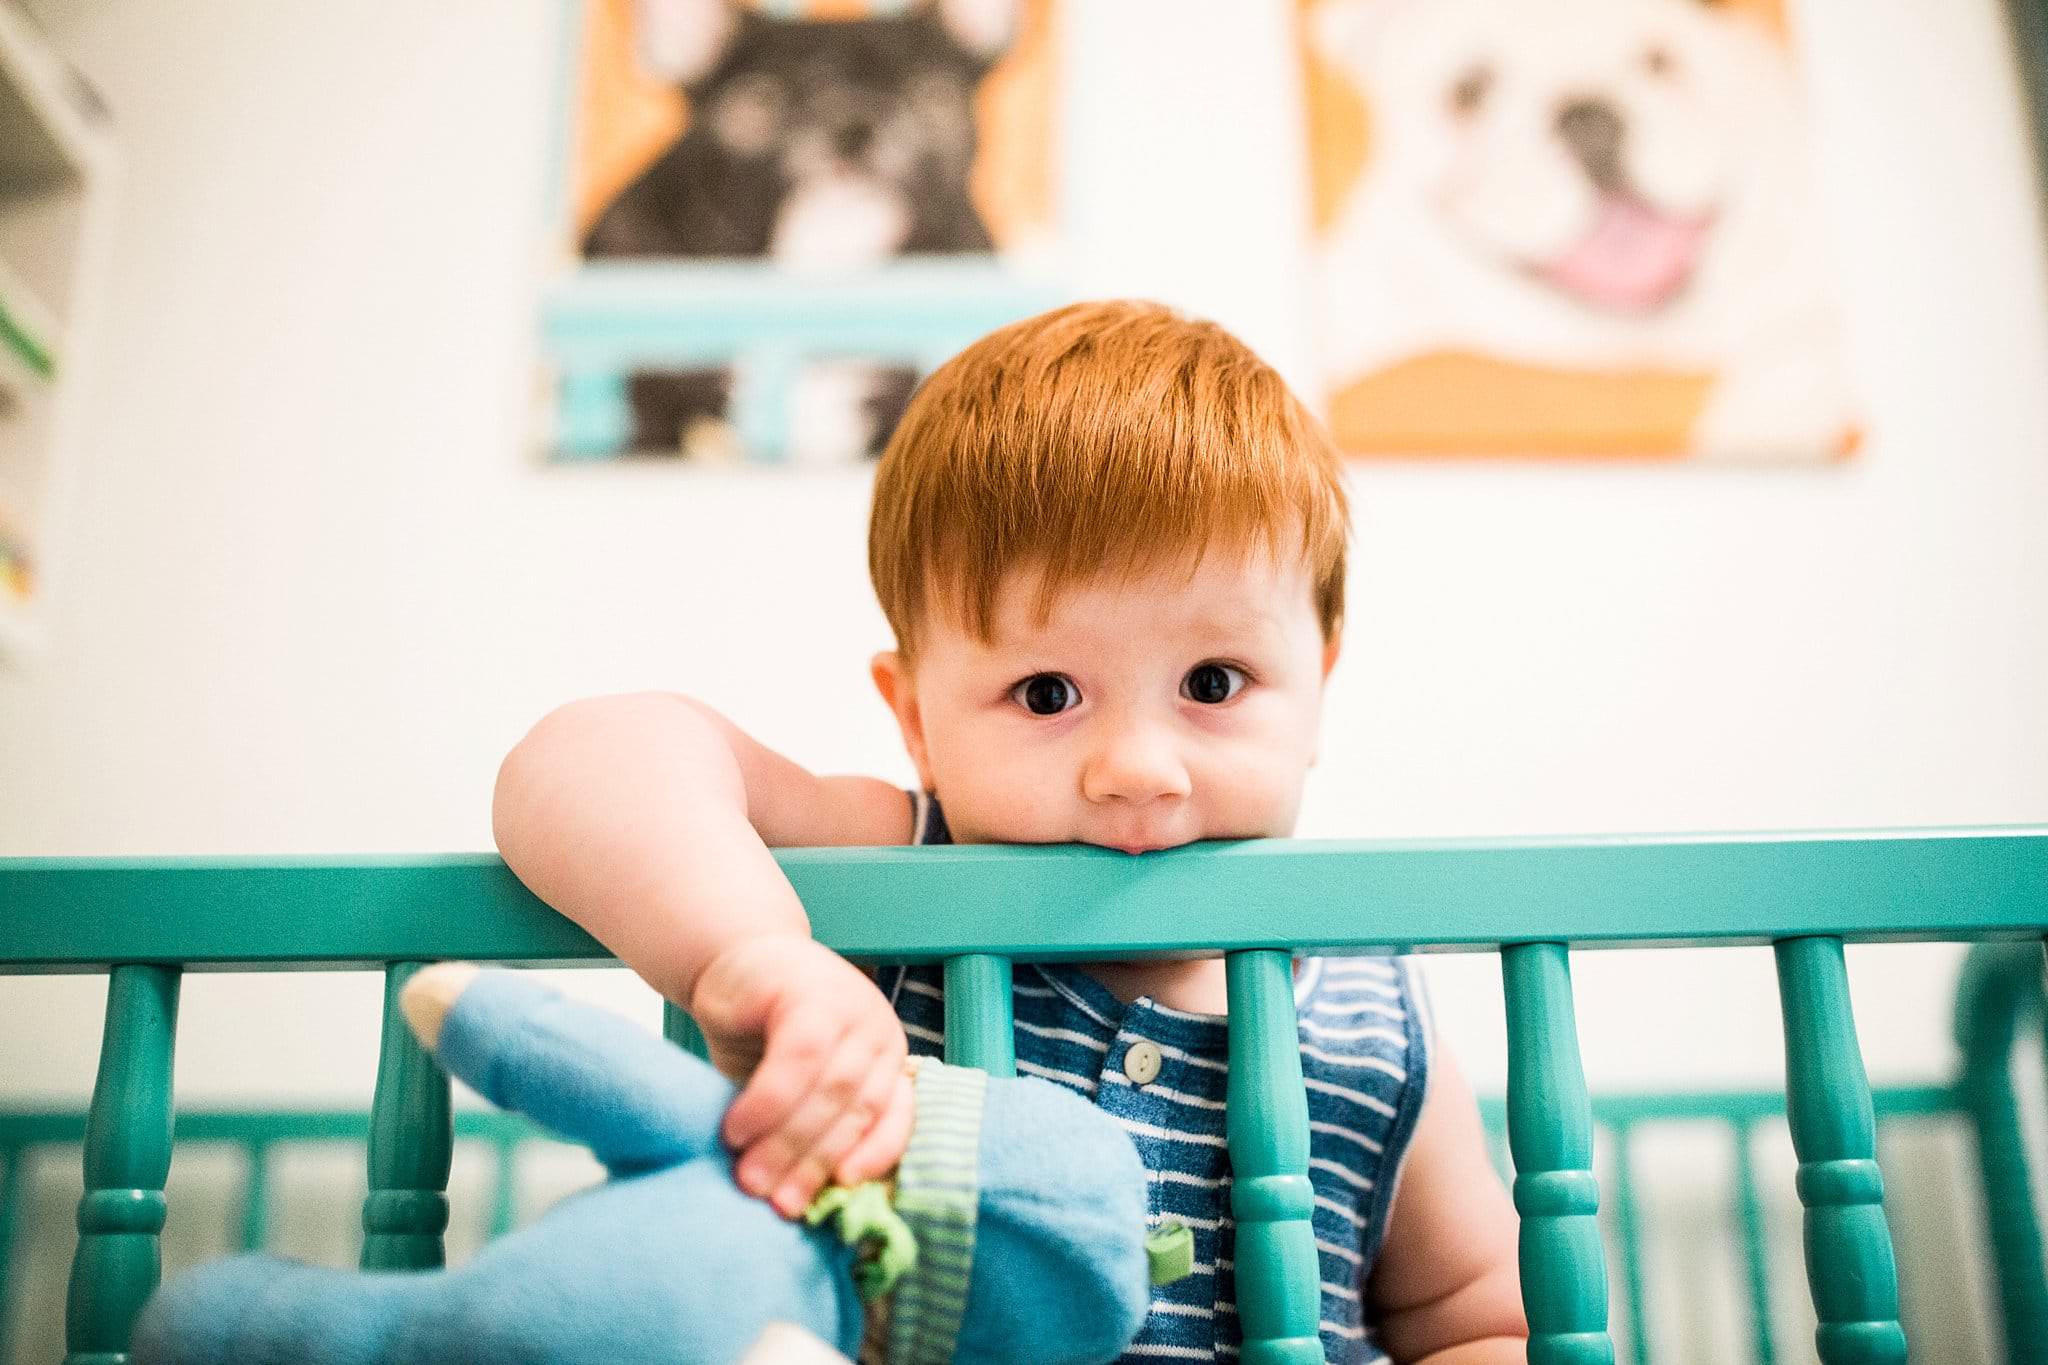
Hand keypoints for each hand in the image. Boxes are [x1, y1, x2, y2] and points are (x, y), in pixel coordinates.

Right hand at [689, 934, 913, 1216]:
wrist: (735, 960)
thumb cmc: (766, 1033)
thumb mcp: (794, 1085)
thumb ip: (808, 1125)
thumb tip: (798, 1200)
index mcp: (886, 1060)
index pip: (894, 1117)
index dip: (874, 1157)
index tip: (842, 1193)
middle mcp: (878, 1031)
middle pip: (856, 1109)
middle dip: (813, 1162)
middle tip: (772, 1199)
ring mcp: (851, 1006)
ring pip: (830, 1088)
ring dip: (787, 1140)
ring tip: (749, 1176)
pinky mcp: (811, 990)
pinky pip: (798, 1058)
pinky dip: (769, 1102)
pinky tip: (738, 1129)